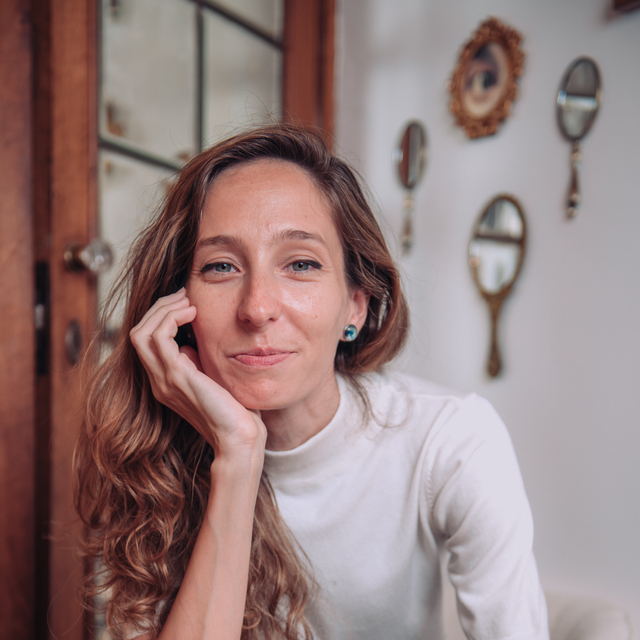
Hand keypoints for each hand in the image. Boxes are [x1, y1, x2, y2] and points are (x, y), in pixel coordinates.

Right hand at [129, 289, 266, 466]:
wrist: (240, 438)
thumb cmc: (236, 411)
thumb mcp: (212, 379)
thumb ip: (197, 363)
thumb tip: (190, 344)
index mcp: (166, 382)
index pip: (146, 341)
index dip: (162, 316)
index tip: (186, 303)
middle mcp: (159, 381)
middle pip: (138, 332)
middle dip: (160, 307)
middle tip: (185, 296)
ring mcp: (165, 380)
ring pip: (142, 332)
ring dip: (164, 309)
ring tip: (188, 302)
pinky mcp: (177, 377)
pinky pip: (159, 338)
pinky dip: (172, 318)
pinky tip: (193, 314)